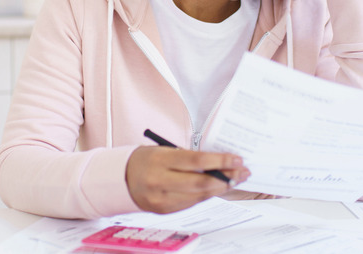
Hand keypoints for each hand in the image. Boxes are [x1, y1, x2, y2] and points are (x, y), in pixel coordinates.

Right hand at [126, 146, 249, 213]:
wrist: (119, 179)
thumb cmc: (145, 159)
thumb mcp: (163, 150)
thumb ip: (187, 157)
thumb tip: (218, 163)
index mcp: (159, 160)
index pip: (196, 161)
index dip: (220, 161)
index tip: (236, 159)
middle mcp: (159, 181)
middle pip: (201, 183)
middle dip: (226, 177)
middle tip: (242, 172)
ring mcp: (162, 199)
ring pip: (199, 196)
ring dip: (221, 188)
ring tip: (235, 180)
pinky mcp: (164, 210)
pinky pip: (191, 203)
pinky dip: (207, 195)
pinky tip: (217, 187)